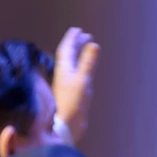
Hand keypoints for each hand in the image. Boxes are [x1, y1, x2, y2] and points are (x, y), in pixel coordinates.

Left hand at [53, 27, 99, 141]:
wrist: (66, 126)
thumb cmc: (72, 103)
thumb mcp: (83, 80)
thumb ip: (88, 62)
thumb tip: (93, 44)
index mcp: (64, 69)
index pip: (66, 49)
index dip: (72, 38)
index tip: (78, 30)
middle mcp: (63, 74)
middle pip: (68, 55)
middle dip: (76, 44)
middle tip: (85, 36)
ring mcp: (66, 84)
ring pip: (71, 64)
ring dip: (78, 54)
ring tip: (86, 49)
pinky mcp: (71, 93)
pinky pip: (75, 73)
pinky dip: (80, 66)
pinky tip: (84, 70)